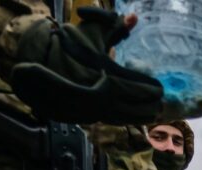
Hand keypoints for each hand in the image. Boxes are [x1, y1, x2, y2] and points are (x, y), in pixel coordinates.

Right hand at [12, 8, 162, 124]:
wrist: (39, 62)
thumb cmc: (69, 45)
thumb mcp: (90, 31)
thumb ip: (113, 25)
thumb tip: (134, 17)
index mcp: (100, 76)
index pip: (133, 88)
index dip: (149, 90)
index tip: (161, 88)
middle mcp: (98, 96)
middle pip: (133, 106)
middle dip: (149, 104)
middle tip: (162, 101)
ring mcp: (92, 108)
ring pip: (124, 117)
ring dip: (142, 115)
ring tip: (156, 111)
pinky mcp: (87, 116)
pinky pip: (114, 121)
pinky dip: (128, 119)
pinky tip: (140, 117)